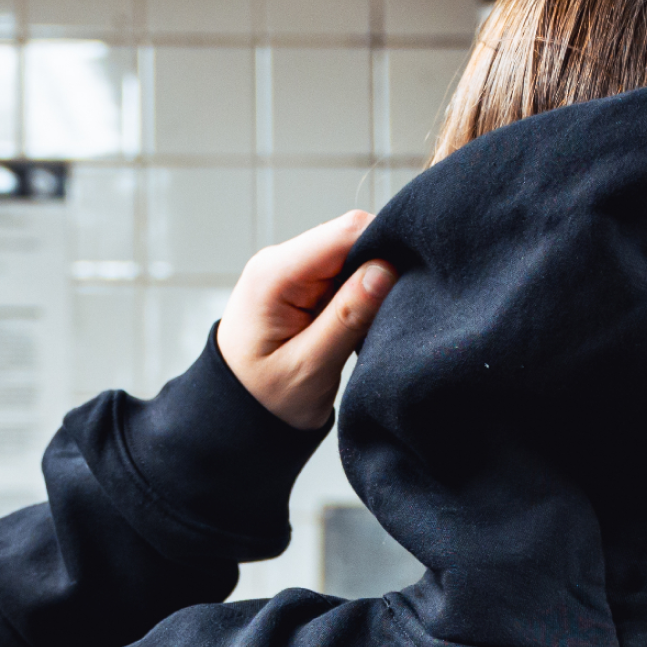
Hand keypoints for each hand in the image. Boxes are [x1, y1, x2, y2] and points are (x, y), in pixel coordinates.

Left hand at [219, 211, 395, 430]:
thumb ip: (347, 317)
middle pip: (351, 238)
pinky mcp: (302, 287)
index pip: (345, 232)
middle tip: (397, 309)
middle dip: (382, 267)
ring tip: (379, 322)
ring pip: (352, 257)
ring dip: (373, 285)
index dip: (386, 246)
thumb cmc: (265, 399)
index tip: (410, 281)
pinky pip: (344, 276)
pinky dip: (362, 296)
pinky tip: (364, 323)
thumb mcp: (310, 366)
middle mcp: (281, 262)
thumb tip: (386, 269)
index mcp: (275, 274)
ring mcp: (291, 272)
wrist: (235, 413)